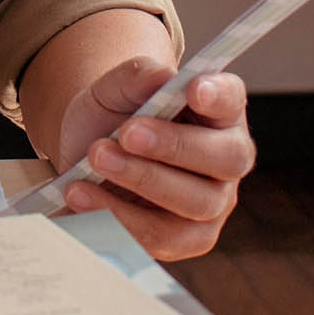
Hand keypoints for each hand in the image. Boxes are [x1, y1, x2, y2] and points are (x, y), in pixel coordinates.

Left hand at [55, 58, 252, 259]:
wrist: (88, 156)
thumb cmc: (113, 116)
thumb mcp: (114, 89)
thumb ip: (136, 77)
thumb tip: (159, 76)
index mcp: (218, 112)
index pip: (232, 99)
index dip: (219, 95)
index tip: (194, 89)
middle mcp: (226, 159)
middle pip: (224, 158)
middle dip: (172, 145)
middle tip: (126, 133)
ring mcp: (212, 203)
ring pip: (194, 201)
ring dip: (141, 179)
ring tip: (95, 157)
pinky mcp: (186, 238)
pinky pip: (162, 237)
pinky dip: (118, 215)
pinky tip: (81, 193)